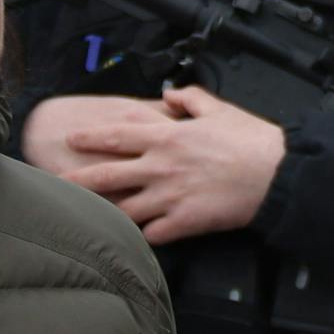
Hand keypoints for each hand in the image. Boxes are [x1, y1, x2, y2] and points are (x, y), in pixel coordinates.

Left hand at [40, 84, 286, 243]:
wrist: (277, 174)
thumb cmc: (252, 141)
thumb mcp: (220, 109)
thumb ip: (190, 98)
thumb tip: (170, 94)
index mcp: (167, 137)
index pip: (116, 135)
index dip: (90, 137)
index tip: (71, 139)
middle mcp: (161, 167)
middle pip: (107, 175)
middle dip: (77, 179)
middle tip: (56, 182)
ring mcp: (170, 196)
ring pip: (123, 209)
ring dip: (102, 213)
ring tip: (83, 217)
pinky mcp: (185, 221)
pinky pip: (152, 233)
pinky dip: (141, 236)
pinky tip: (131, 239)